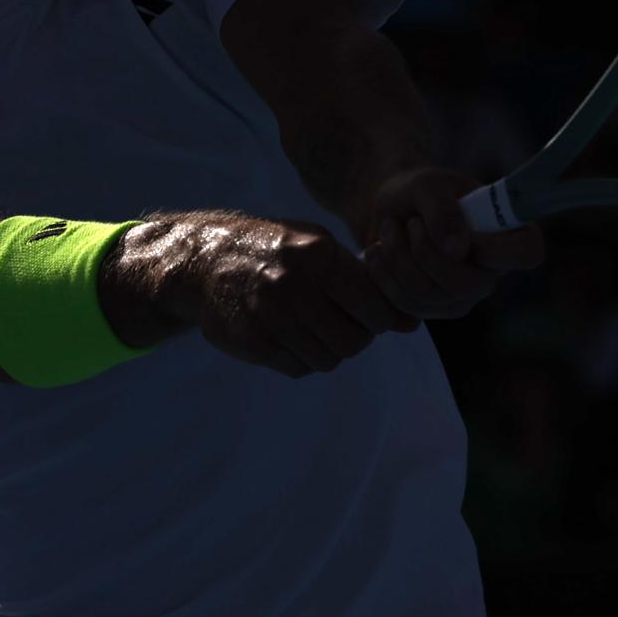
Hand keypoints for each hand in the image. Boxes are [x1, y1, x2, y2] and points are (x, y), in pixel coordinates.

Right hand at [162, 212, 412, 378]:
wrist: (207, 261)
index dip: (382, 319)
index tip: (373, 317)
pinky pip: (298, 368)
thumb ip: (363, 282)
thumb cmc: (277, 252)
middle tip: (341, 325)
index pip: (375, 307)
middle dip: (356, 339)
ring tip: (314, 330)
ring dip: (328, 351)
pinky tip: (289, 337)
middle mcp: (295, 284)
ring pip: (328, 360)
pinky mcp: (252, 341)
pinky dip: (301, 360)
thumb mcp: (318, 248)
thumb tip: (410, 323)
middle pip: (355, 341)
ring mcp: (270, 314)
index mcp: (318, 254)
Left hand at [361, 167, 545, 320]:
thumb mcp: (426, 184)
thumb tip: (458, 251)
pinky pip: (407, 308)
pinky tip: (377, 252)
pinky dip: (384, 276)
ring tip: (388, 229)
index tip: (466, 233)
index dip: (499, 249)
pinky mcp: (432, 310)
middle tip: (409, 223)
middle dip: (425, 253)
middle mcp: (489, 272)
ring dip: (398, 258)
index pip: (527, 252)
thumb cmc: (418, 191)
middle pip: (468, 285)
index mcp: (505, 234)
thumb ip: (442, 209)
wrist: (389, 210)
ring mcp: (462, 296)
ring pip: (430, 296)